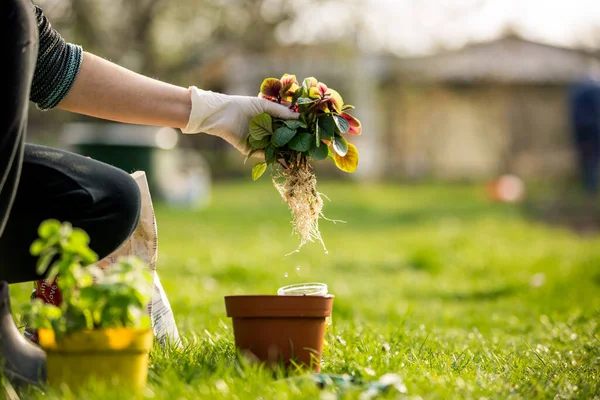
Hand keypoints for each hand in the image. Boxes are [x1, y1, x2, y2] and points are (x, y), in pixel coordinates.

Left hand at [181, 86, 298, 153]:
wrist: (222, 113)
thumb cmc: (242, 105)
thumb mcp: (265, 106)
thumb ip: (282, 112)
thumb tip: (299, 118)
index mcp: (269, 120)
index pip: (286, 126)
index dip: (297, 128)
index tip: (309, 130)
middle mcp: (265, 132)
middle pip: (282, 138)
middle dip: (294, 141)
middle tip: (307, 144)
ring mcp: (258, 142)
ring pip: (274, 148)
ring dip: (285, 151)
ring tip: (298, 153)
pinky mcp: (250, 150)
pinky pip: (263, 155)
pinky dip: (272, 156)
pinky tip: (283, 157)